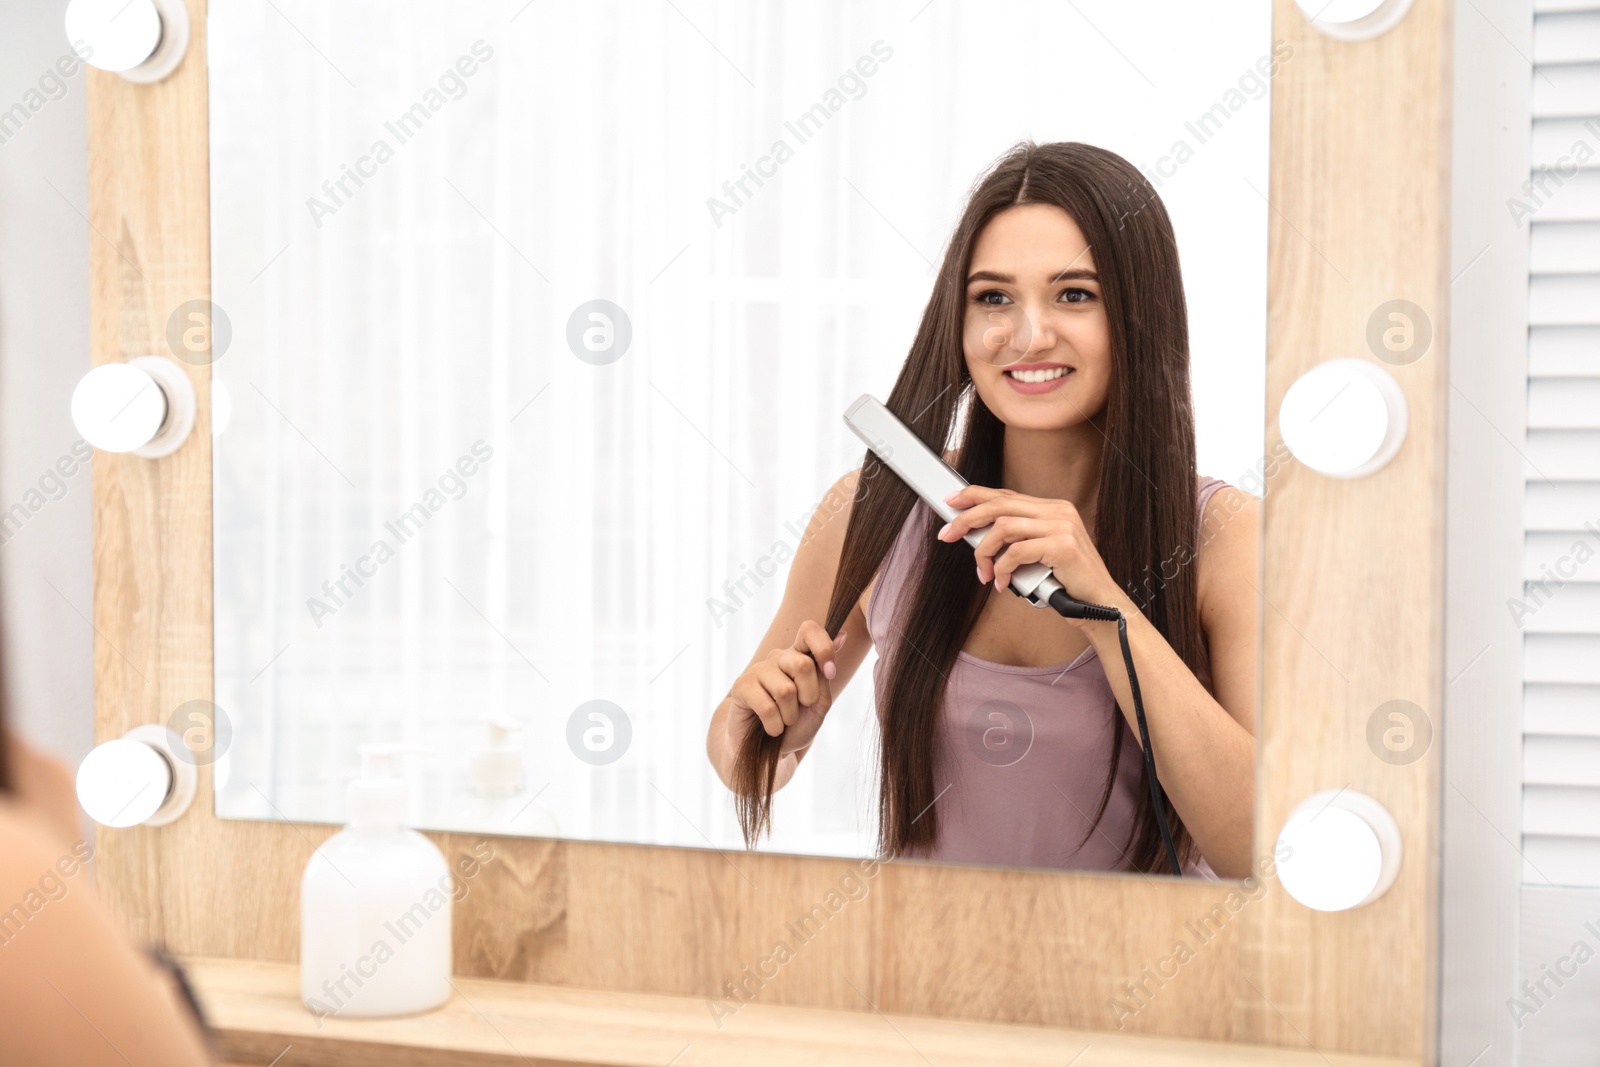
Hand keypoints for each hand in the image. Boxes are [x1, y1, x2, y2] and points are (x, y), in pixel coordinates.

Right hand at [725, 622, 846, 757]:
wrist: (768, 751)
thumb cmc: (796, 724)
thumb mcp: (819, 702)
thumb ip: (825, 673)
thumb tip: (843, 636)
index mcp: (798, 656)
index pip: (809, 631)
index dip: (823, 648)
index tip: (830, 672)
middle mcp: (777, 658)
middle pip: (802, 664)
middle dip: (809, 696)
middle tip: (801, 708)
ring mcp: (758, 670)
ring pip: (785, 690)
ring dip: (790, 716)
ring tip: (784, 720)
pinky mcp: (741, 686)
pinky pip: (767, 707)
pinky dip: (775, 726)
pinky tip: (771, 728)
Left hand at [936, 485, 1122, 612]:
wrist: (1099, 605)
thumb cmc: (1065, 583)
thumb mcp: (1037, 555)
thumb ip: (1016, 540)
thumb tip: (974, 534)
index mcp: (1052, 508)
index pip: (1006, 495)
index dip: (974, 496)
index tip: (951, 503)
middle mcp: (1058, 511)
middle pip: (999, 506)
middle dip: (967, 520)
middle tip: (947, 535)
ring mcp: (1062, 526)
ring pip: (1003, 528)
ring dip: (984, 552)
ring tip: (984, 574)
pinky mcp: (1062, 546)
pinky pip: (1016, 552)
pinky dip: (1003, 569)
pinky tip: (1003, 583)